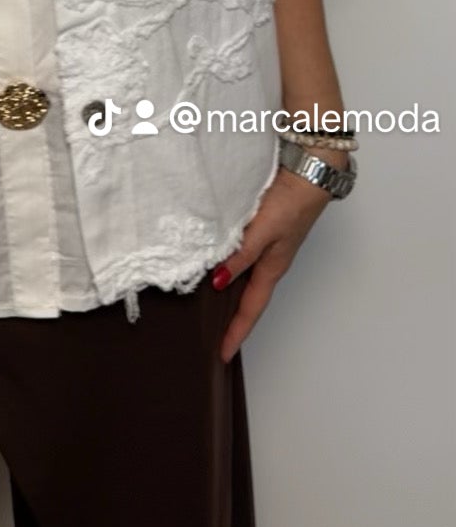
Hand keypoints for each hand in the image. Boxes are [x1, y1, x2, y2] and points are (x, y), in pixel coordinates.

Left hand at [211, 166, 332, 362]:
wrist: (311, 172)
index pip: (250, 309)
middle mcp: (271, 261)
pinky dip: (235, 269)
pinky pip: (247, 259)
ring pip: (248, 279)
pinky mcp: (267, 230)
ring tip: (214, 309)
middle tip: (216, 338)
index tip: (223, 354)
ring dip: (234, 296)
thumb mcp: (264, 231)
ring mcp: (271, 247)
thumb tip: (220, 282)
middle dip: (235, 321)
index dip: (236, 332)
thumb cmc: (292, 201)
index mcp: (272, 267)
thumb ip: (242, 255)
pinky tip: (221, 265)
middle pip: (250, 299)